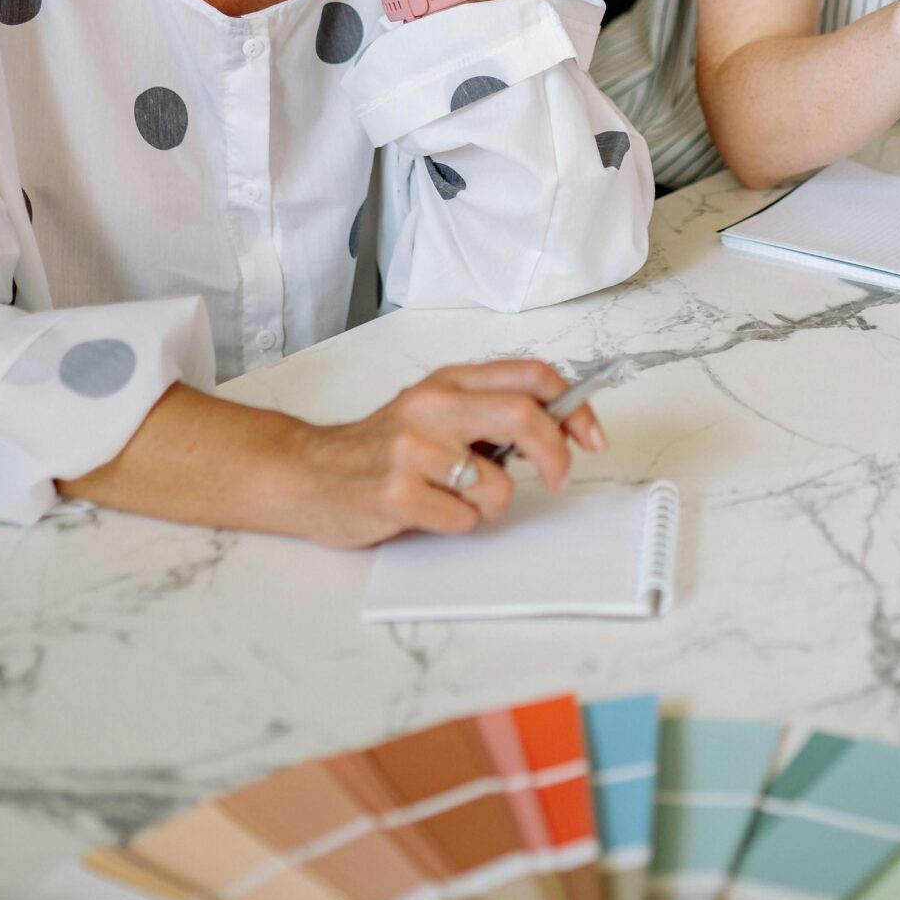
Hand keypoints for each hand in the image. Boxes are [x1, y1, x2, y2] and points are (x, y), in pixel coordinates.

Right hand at [280, 360, 605, 548]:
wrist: (309, 473)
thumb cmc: (380, 447)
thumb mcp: (435, 411)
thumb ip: (488, 411)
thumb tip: (560, 425)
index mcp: (450, 381)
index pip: (532, 375)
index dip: (574, 406)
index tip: (590, 438)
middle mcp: (432, 406)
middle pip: (525, 417)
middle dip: (555, 454)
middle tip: (558, 478)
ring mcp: (412, 449)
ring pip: (496, 482)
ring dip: (494, 503)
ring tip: (462, 499)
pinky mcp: (396, 493)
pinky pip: (462, 518)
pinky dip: (460, 524)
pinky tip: (432, 512)